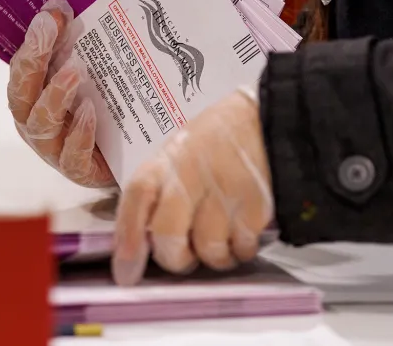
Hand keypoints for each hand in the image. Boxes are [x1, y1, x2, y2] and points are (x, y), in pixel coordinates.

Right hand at [7, 0, 114, 188]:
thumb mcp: (90, 72)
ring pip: (40, 124)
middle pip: (22, 94)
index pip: (22, 68)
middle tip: (51, 28)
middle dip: (33, 59)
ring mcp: (54, 149)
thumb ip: (75, 44)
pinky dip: (79, 133)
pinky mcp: (79, 171)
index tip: (53, 11)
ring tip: (76, 70)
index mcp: (33, 96)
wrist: (134, 158)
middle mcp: (35, 121)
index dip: (34, 40)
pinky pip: (71, 157)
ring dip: (55, 94)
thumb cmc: (104, 110)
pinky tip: (90, 111)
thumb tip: (66, 7)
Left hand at [112, 90, 273, 285]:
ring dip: (214, 257)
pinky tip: (243, 233)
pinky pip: (242, 247)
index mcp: (166, 161)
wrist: (266, 121)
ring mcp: (224, 189)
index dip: (127, 237)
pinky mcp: (255, 204)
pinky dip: (242, 249)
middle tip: (185, 256)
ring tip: (221, 241)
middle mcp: (190, 173)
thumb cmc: (216, 143)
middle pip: (168, 234)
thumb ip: (157, 193)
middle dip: (175, 258)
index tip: (126, 271)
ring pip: (208, 248)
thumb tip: (135, 243)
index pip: (136, 198)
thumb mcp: (177, 155)